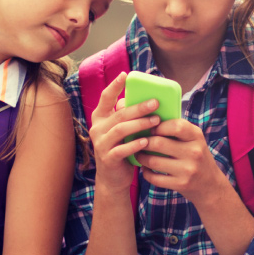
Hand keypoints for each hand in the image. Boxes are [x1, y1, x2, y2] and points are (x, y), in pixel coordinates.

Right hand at [87, 74, 158, 189]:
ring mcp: (101, 144)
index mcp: (100, 118)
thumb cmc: (121, 149)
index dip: (114, 86)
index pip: (105, 98)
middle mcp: (97, 129)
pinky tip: (146, 141)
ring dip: (140, 124)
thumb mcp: (123, 130)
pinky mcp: (107, 158)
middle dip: (138, 107)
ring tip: (156, 121)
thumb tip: (146, 99)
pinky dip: (134, 144)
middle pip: (119, 114)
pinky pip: (121, 149)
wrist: (113, 178)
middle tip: (155, 102)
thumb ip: (127, 115)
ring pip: (120, 129)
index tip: (124, 75)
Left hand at [134, 117, 224, 202]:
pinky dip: (146, 172)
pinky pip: (154, 178)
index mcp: (196, 136)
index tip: (151, 129)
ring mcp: (188, 170)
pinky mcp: (181, 184)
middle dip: (144, 142)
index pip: (175, 125)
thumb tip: (150, 120)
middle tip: (138, 142)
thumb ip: (177, 130)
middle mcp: (194, 152)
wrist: (210, 185)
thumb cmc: (197, 157)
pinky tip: (146, 168)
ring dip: (141, 157)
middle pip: (159, 143)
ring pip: (153, 161)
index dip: (159, 126)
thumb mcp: (194, 140)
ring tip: (139, 154)